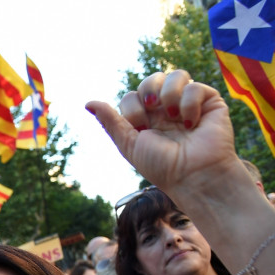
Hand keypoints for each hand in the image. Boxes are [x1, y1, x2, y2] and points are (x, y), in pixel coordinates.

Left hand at [86, 70, 242, 197]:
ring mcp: (188, 105)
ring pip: (176, 75)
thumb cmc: (161, 165)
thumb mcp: (129, 144)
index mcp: (147, 119)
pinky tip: (192, 124)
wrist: (193, 175)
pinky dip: (189, 104)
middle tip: (152, 113)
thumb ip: (110, 121)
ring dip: (168, 93)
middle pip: (152, 80)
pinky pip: (195, 86)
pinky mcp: (210, 102)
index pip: (132, 96)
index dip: (132, 108)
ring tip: (172, 115)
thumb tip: (87, 102)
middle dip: (148, 91)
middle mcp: (166, 110)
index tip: (140, 129)